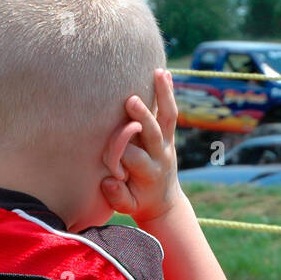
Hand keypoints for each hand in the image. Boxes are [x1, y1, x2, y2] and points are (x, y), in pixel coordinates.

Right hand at [101, 70, 181, 222]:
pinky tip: (164, 73)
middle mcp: (160, 155)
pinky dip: (167, 93)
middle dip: (143, 118)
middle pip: (152, 133)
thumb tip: (110, 181)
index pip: (131, 156)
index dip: (119, 153)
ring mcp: (167, 143)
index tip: (111, 157)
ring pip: (167, 117)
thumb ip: (117, 197)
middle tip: (131, 101)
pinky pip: (170, 112)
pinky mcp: (169, 136)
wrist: (164, 203)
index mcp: (148, 173)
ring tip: (159, 73)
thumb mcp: (127, 207)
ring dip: (163, 95)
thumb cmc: (138, 202)